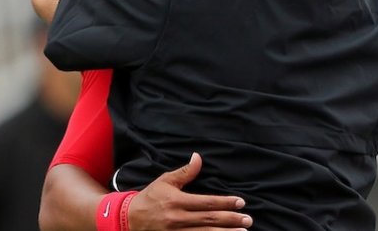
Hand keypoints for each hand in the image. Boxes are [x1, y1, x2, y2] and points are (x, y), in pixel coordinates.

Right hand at [128, 153, 252, 229]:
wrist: (129, 219)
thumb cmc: (150, 198)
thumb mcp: (165, 181)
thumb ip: (185, 172)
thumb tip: (198, 157)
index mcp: (177, 201)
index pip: (206, 203)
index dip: (225, 203)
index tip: (241, 202)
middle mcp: (178, 219)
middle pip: (209, 220)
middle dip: (231, 220)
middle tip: (248, 220)